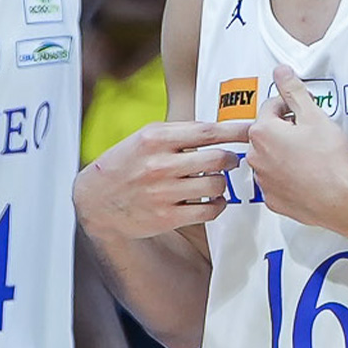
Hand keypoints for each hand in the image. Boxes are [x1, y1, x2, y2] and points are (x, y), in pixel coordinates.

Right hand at [75, 120, 251, 241]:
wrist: (95, 201)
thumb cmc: (123, 164)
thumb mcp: (143, 138)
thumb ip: (177, 133)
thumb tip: (219, 130)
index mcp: (154, 138)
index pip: (207, 131)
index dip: (236, 130)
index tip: (252, 130)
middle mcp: (159, 165)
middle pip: (218, 159)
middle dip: (231, 159)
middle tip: (231, 160)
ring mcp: (164, 193)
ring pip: (216, 186)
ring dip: (222, 183)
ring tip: (216, 181)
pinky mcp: (167, 217)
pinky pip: (209, 211)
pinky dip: (217, 205)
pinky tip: (212, 200)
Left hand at [247, 67, 347, 229]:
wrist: (341, 200)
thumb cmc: (329, 161)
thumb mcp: (314, 116)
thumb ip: (294, 91)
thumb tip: (281, 72)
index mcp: (262, 132)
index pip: (270, 106)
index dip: (291, 106)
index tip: (304, 111)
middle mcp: (256, 157)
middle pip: (268, 133)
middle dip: (287, 130)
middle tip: (311, 134)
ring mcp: (264, 180)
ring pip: (271, 157)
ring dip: (286, 153)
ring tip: (312, 156)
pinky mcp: (274, 199)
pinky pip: (277, 181)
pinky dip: (289, 176)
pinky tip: (308, 175)